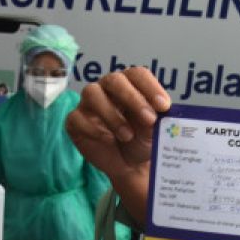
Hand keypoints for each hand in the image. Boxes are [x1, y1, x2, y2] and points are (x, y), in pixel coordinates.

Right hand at [66, 66, 170, 182]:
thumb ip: (157, 120)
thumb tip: (159, 116)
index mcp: (130, 84)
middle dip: (132, 98)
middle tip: (149, 119)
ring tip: (127, 135)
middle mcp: (107, 88)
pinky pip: (77, 117)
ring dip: (112, 114)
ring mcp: (88, 103)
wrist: (129, 165)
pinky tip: (109, 140)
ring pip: (92, 93)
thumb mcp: (155, 130)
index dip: (150, 87)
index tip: (164, 106)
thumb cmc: (142, 139)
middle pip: (114, 79)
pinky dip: (94, 129)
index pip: (137, 75)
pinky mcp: (75, 121)